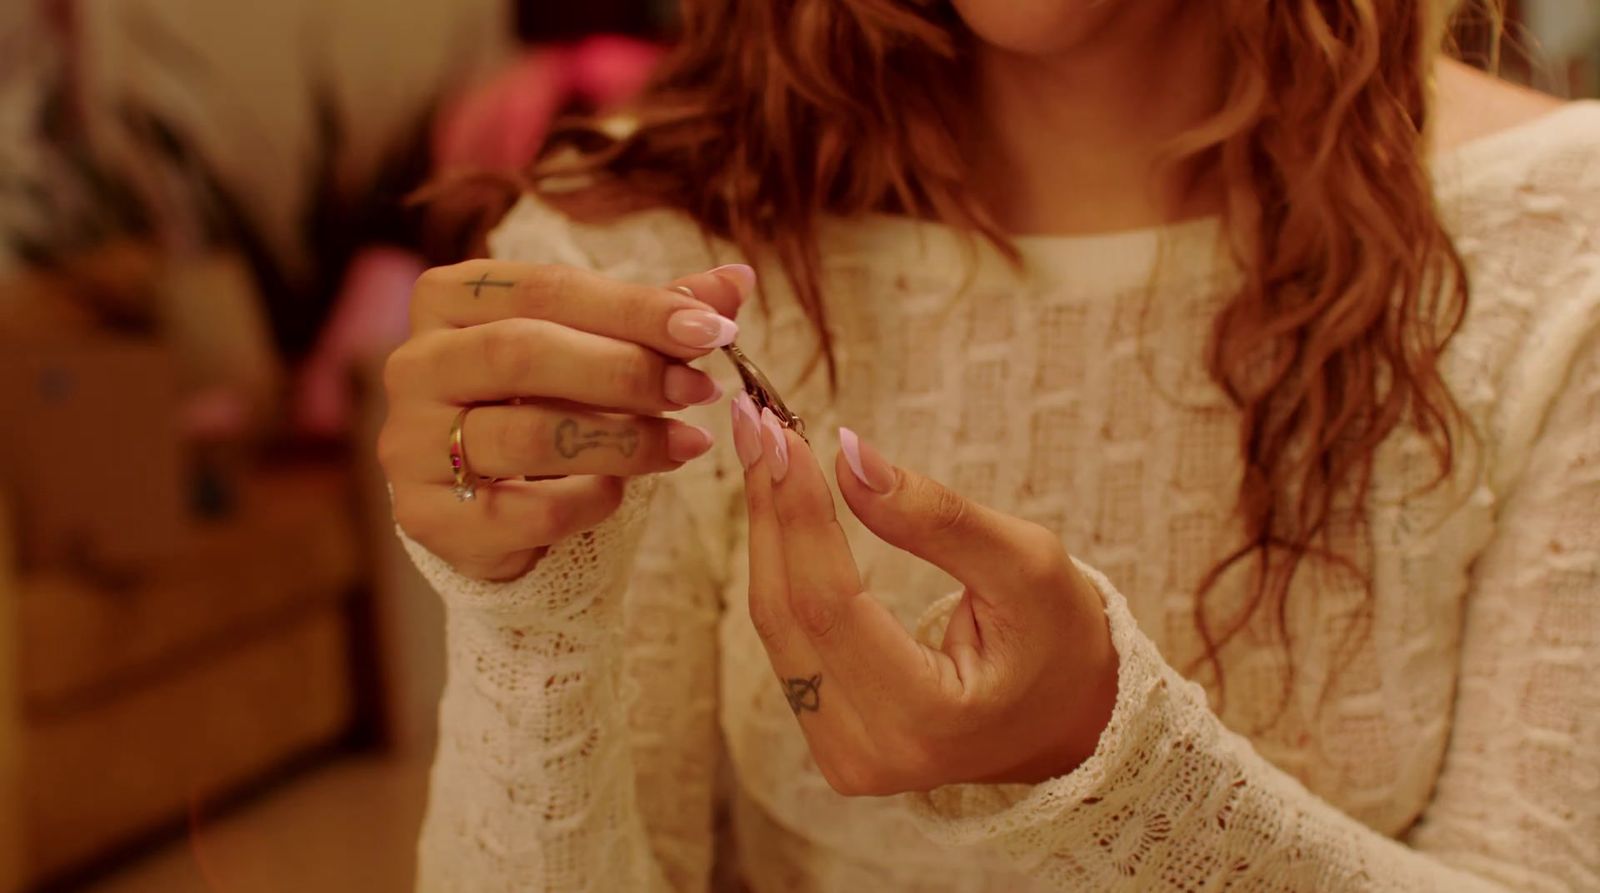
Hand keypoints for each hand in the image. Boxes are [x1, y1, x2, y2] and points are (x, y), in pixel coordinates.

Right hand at [380, 260, 751, 580]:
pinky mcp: (426, 516)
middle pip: (524, 351)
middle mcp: (415, 364)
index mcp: (449, 299)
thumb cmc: (546, 405)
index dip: (634, 308)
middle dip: (626, 371)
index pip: (546, 287)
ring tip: (687, 444)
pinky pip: (522, 510)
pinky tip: (621, 492)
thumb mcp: (599, 349)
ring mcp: (410, 442)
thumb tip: (738, 278)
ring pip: (526, 434)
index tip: (713, 329)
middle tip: (701, 389)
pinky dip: (586, 500)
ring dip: (623, 439)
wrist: (493, 508)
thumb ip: (658, 316)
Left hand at [730, 396, 1119, 794]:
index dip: (800, 515)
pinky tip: (778, 504)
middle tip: (759, 423)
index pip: (832, 606)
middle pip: (788, 616)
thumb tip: (848, 457)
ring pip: (775, 626)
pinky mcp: (828, 737)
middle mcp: (869, 754)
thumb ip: (937, 518)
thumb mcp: (1026, 564)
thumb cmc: (1059, 640)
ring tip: (763, 448)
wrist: (1068, 720)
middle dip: (770, 509)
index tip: (783, 434)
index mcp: (926, 720)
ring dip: (767, 529)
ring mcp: (842, 756)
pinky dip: (780, 565)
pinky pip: (786, 640)